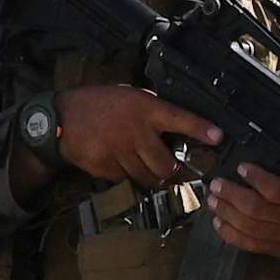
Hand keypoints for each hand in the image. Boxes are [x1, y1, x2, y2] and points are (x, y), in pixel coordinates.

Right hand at [51, 85, 222, 187]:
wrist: (61, 118)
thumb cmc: (99, 104)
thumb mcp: (129, 98)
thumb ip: (151, 113)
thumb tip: (175, 132)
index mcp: (145, 108)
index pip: (179, 118)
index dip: (200, 129)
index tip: (218, 137)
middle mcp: (135, 130)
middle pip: (166, 164)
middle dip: (169, 170)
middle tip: (166, 166)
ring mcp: (119, 150)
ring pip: (147, 177)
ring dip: (150, 177)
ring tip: (141, 165)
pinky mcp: (105, 167)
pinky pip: (125, 181)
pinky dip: (126, 177)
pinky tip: (116, 162)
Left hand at [206, 164, 279, 258]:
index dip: (257, 179)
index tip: (242, 167)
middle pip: (258, 210)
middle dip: (233, 196)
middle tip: (218, 184)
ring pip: (250, 227)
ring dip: (227, 213)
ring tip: (214, 199)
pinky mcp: (278, 250)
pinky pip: (250, 244)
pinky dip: (231, 234)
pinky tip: (219, 222)